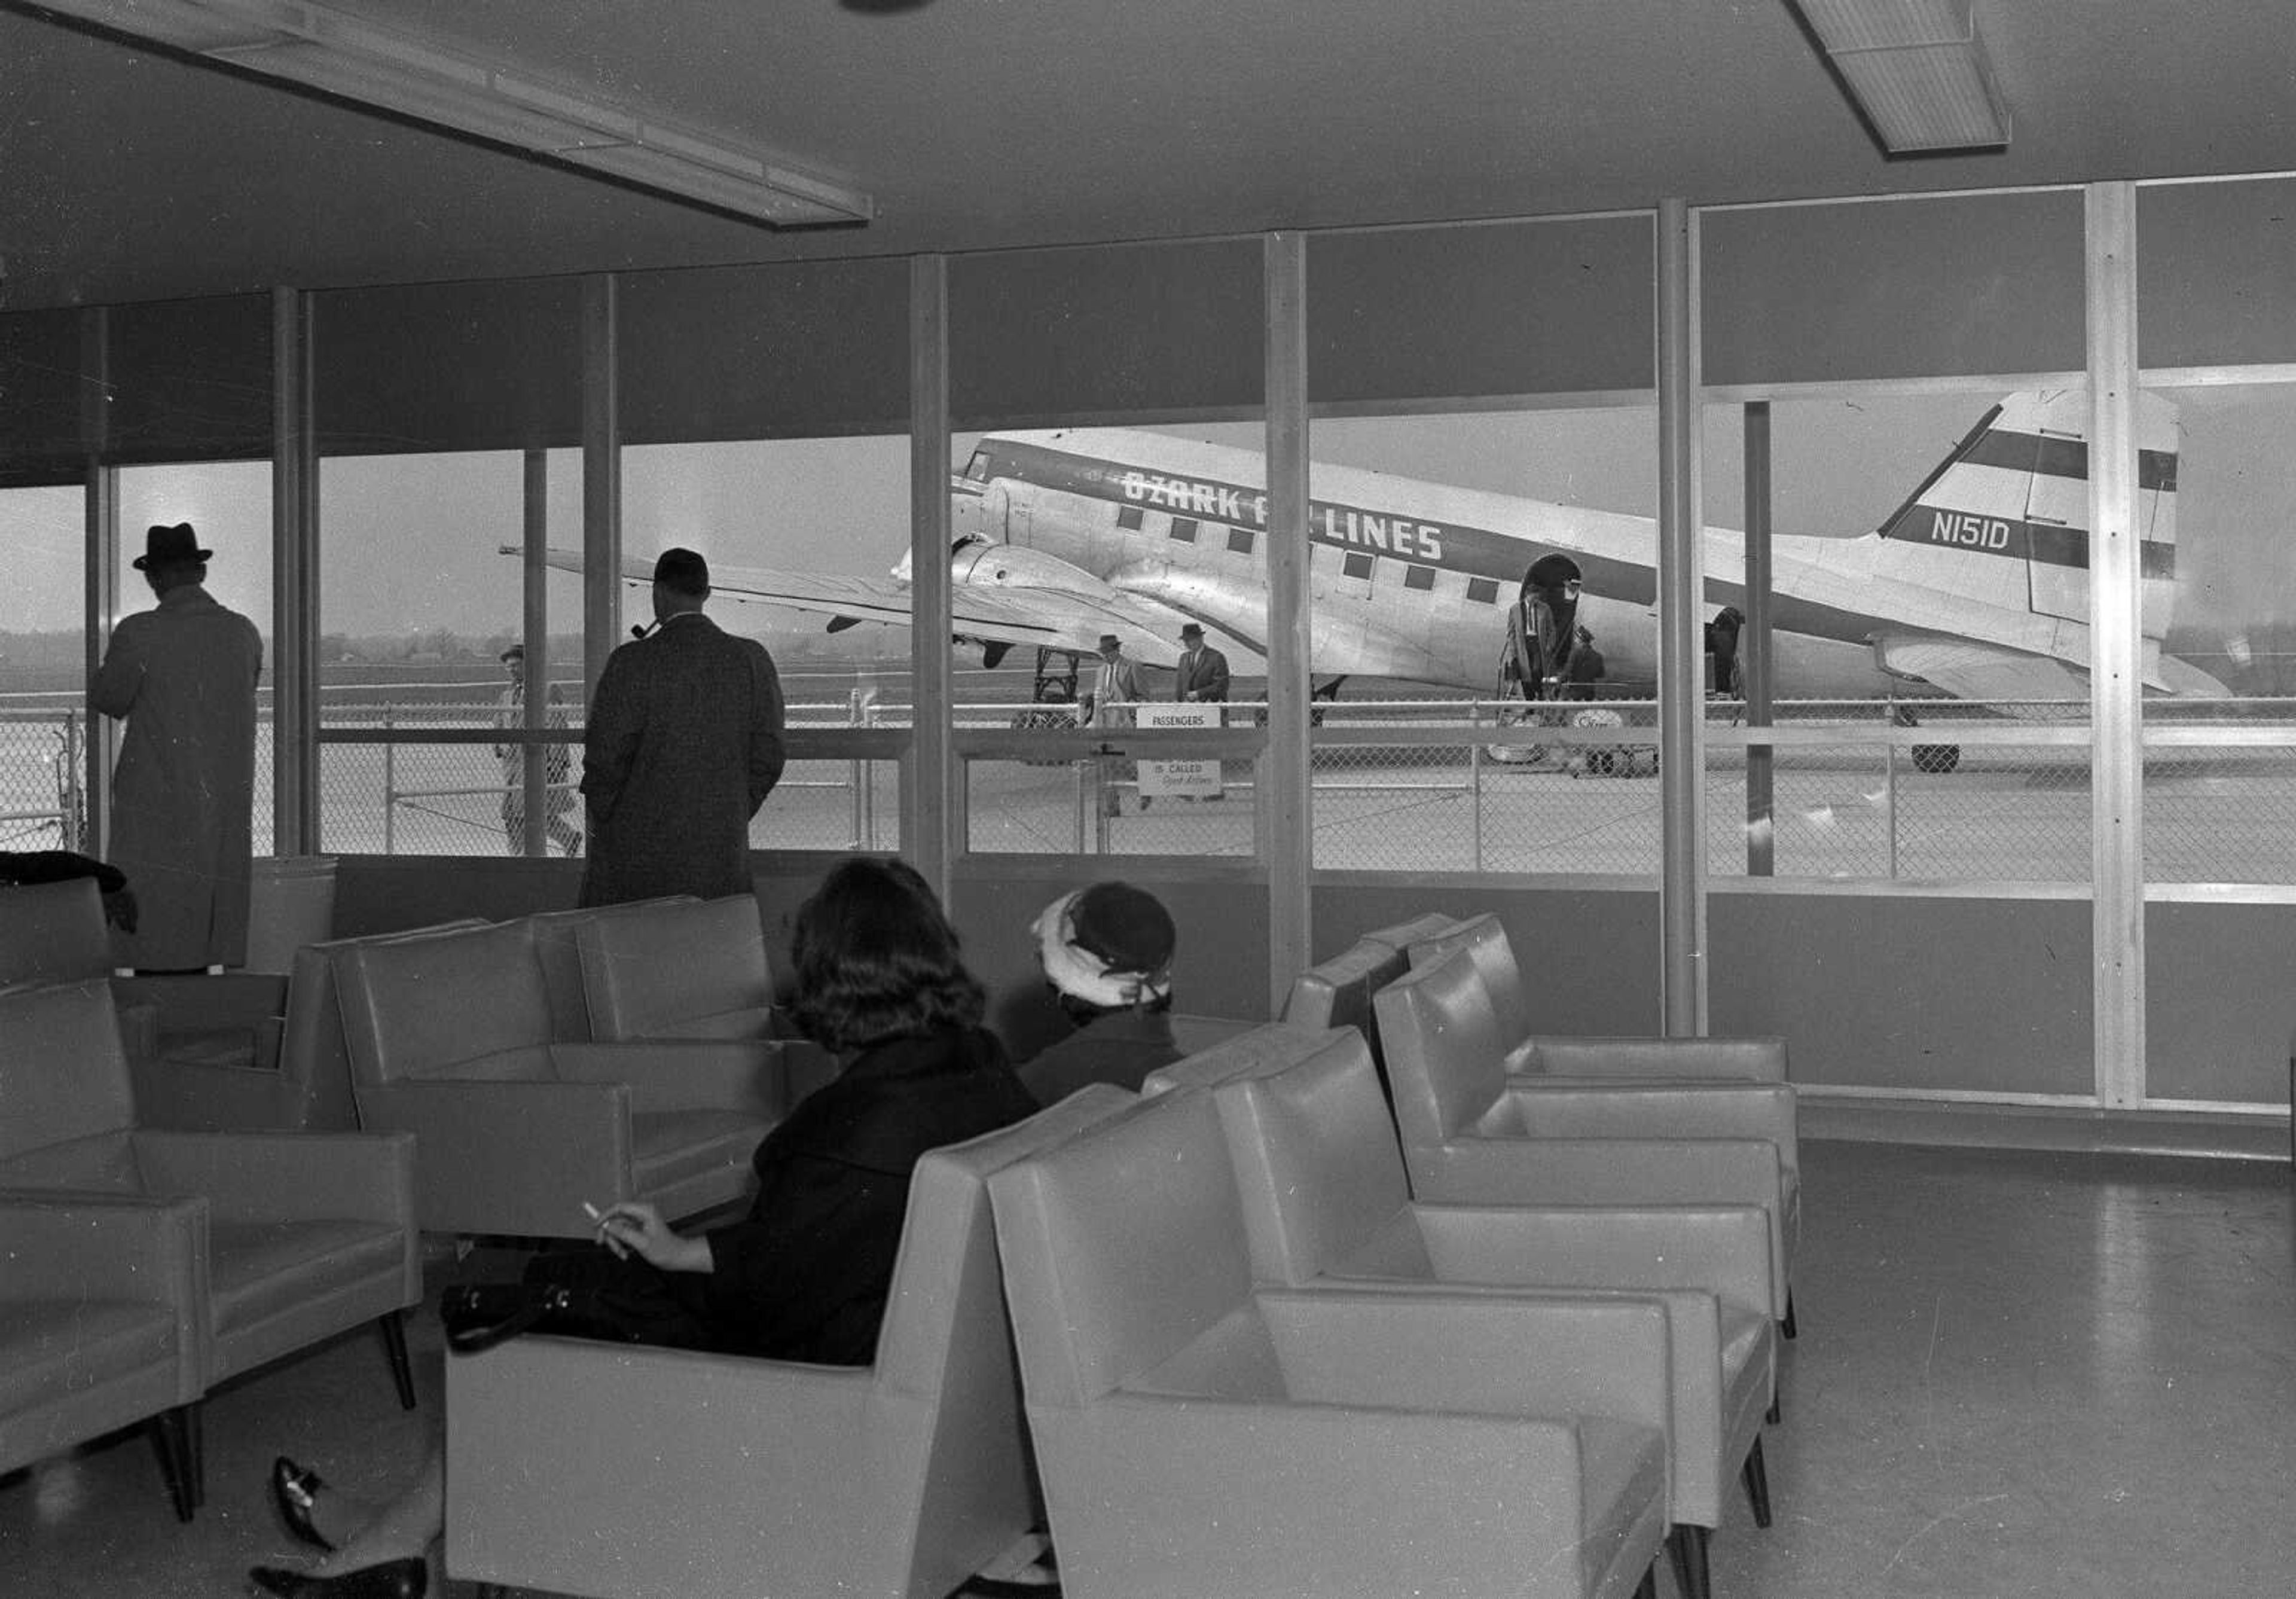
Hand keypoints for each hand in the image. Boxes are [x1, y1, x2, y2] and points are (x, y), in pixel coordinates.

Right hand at [596, 1202, 710, 1272]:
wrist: (677, 1257)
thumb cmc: (665, 1249)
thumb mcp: (642, 1243)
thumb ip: (623, 1233)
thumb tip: (607, 1225)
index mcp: (645, 1211)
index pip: (619, 1207)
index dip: (605, 1215)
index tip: (595, 1226)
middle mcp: (641, 1213)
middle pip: (615, 1219)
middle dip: (610, 1234)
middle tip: (603, 1246)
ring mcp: (639, 1221)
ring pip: (617, 1229)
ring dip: (616, 1243)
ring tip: (622, 1254)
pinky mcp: (638, 1229)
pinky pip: (622, 1235)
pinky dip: (621, 1244)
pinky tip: (626, 1253)